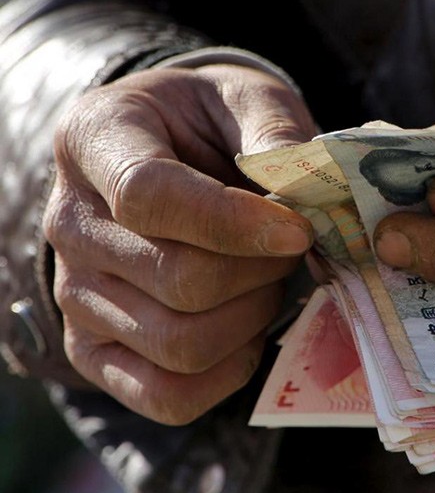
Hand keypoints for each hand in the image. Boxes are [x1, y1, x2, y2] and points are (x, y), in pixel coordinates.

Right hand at [44, 64, 315, 423]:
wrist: (171, 156)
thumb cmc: (212, 122)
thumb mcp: (247, 97)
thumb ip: (275, 131)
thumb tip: (307, 188)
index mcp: (95, 138)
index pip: (147, 197)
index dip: (234, 222)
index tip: (299, 229)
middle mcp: (69, 222)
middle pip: (177, 279)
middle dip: (261, 270)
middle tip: (293, 247)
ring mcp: (75, 294)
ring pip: (179, 343)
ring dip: (252, 317)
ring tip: (269, 279)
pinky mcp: (93, 350)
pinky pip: (165, 394)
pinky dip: (228, 372)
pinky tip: (249, 329)